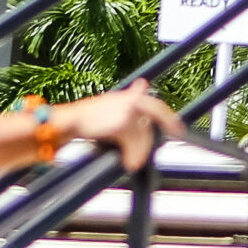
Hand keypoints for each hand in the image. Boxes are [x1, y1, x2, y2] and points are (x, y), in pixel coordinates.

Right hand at [57, 80, 183, 170]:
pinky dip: (134, 155)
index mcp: (125, 96)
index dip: (166, 114)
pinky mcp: (122, 123)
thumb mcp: (109, 104)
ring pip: (144, 132)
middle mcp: (128, 100)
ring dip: (141, 150)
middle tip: (176, 133)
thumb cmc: (87, 118)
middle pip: (155, 110)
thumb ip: (128, 98)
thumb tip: (143, 84)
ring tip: (134, 162)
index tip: (177, 126)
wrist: (69, 122)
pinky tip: (129, 163)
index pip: (151, 101)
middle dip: (167, 122)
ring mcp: (126, 110)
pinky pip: (135, 142)